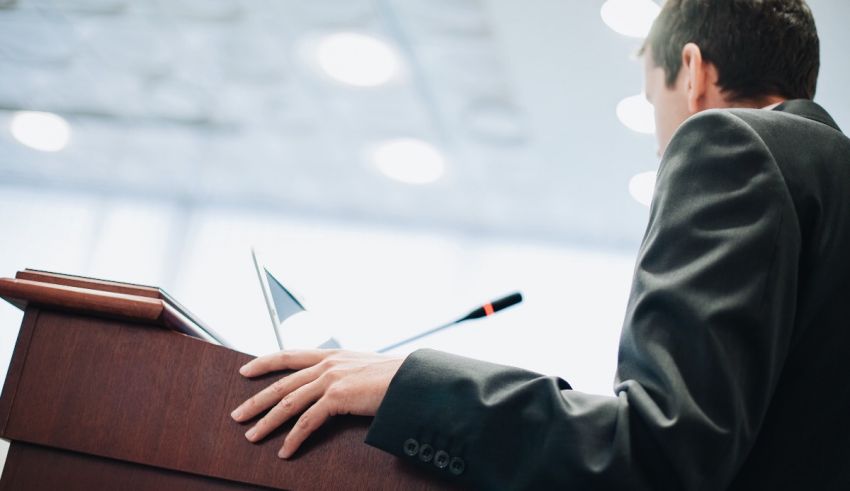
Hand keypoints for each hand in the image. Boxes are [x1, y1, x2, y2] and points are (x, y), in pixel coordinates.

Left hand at [230, 349, 403, 458]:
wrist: (413, 379)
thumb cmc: (396, 377)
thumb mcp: (365, 368)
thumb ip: (346, 373)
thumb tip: (336, 386)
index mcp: (332, 355)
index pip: (289, 355)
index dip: (264, 362)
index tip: (245, 370)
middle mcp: (327, 363)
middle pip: (282, 382)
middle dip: (256, 400)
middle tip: (237, 415)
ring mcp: (331, 378)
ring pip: (288, 402)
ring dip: (267, 422)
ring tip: (252, 436)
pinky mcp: (337, 396)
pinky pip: (308, 421)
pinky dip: (294, 438)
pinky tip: (285, 451)